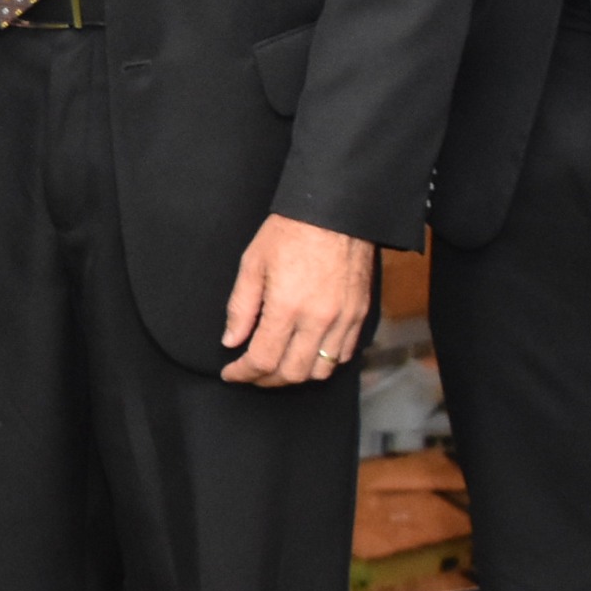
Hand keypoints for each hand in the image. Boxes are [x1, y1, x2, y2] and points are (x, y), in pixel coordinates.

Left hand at [219, 215, 374, 386]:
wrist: (335, 211)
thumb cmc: (290, 231)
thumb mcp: (253, 264)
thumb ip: (241, 307)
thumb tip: (231, 341)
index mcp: (287, 308)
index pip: (262, 360)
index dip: (242, 373)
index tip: (230, 373)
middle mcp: (318, 320)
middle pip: (292, 374)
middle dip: (265, 380)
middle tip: (250, 372)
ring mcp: (343, 320)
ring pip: (320, 371)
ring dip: (295, 375)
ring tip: (277, 366)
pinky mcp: (360, 314)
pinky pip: (343, 355)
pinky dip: (323, 362)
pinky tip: (306, 353)